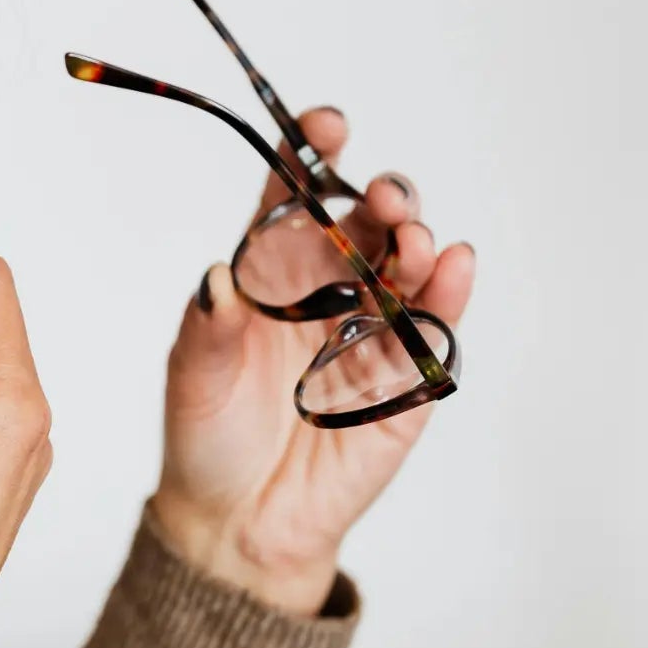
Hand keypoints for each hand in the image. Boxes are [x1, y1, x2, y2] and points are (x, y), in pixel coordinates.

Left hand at [148, 106, 476, 615]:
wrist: (237, 522)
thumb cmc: (206, 435)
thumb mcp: (192, 378)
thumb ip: (207, 328)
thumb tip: (215, 279)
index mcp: (270, 271)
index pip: (295, 197)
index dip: (312, 155)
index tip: (325, 125)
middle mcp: (328, 289)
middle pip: (365, 223)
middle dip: (380, 199)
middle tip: (382, 199)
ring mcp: (372, 330)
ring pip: (406, 267)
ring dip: (416, 242)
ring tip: (413, 239)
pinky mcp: (405, 379)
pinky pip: (433, 328)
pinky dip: (449, 294)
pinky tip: (455, 265)